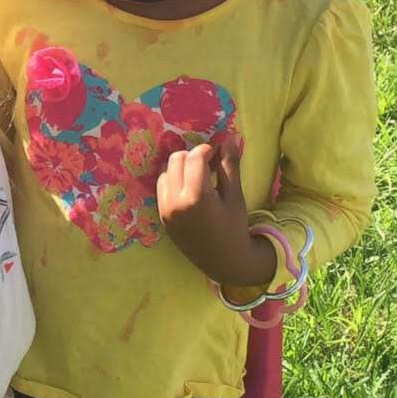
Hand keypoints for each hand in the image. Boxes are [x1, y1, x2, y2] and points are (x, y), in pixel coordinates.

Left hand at [157, 137, 275, 287]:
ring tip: (200, 178)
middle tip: (209, 165)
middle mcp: (175, 203)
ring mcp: (165, 210)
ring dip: (181, 168)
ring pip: (166, 171)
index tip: (218, 153)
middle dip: (192, 157)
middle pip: (176, 159)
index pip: (194, 157)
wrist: (223, 260)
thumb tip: (230, 137)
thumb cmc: (234, 227)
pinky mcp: (161, 215)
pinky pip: (162, 187)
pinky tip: (190, 188)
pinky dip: (173, 181)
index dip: (207, 149)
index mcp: (196, 198)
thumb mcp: (235, 196)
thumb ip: (230, 165)